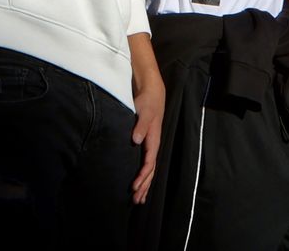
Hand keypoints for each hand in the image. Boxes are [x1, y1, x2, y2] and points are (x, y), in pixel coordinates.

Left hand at [129, 60, 163, 203]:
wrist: (151, 87)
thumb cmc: (148, 98)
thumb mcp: (145, 109)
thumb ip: (141, 125)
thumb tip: (136, 140)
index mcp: (154, 137)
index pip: (149, 161)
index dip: (143, 175)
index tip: (135, 186)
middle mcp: (153, 142)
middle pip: (151, 169)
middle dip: (144, 185)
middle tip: (136, 200)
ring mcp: (150, 142)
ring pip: (149, 168)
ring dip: (145, 183)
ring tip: (139, 198)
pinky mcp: (146, 139)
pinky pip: (146, 161)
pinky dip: (144, 173)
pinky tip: (141, 181)